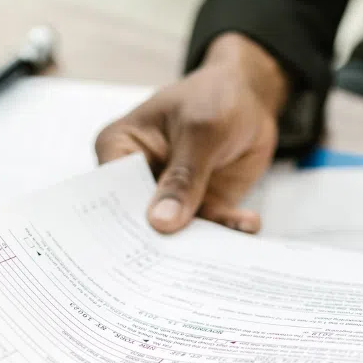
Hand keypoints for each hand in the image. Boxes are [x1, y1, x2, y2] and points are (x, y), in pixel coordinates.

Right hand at [96, 33, 289, 234]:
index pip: (111, 192)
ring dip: (196, 244)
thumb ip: (182, 177)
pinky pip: (209, 229)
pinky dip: (227, 230)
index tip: (140, 245)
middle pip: (138, 221)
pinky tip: (248, 224)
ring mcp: (167, 197)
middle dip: (158, 242)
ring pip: (174, 233)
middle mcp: (137, 179)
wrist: (251, 99)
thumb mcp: (201, 130)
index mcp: (119, 148)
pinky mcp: (197, 209)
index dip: (122, 222)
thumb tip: (161, 222)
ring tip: (216, 250)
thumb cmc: (214, 97)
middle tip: (174, 265)